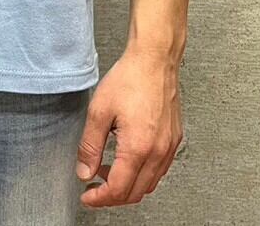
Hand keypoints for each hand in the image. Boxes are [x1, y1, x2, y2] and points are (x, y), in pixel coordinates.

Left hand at [75, 46, 183, 206]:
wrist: (155, 60)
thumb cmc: (130, 78)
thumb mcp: (99, 111)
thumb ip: (90, 145)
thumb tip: (85, 171)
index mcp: (138, 148)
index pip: (118, 190)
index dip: (99, 198)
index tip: (88, 196)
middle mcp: (158, 152)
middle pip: (136, 193)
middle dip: (112, 196)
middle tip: (94, 187)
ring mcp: (169, 146)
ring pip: (149, 183)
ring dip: (127, 185)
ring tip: (107, 170)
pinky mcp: (173, 139)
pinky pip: (159, 169)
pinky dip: (142, 173)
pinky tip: (127, 158)